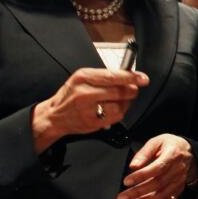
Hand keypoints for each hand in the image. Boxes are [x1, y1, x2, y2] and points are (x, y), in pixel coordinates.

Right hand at [31, 68, 149, 151]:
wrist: (54, 116)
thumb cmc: (71, 96)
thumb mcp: (82, 79)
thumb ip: (103, 76)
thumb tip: (128, 76)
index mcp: (83, 77)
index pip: (113, 76)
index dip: (131, 77)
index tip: (143, 78)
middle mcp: (84, 91)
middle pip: (119, 90)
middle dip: (131, 90)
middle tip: (132, 90)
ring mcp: (87, 108)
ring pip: (119, 104)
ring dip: (125, 103)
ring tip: (119, 101)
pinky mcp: (91, 122)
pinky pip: (116, 116)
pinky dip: (119, 112)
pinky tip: (112, 109)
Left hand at [117, 134, 196, 198]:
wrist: (188, 152)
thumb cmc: (171, 146)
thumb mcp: (156, 142)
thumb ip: (144, 153)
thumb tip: (133, 166)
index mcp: (172, 155)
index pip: (157, 168)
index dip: (141, 176)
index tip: (127, 181)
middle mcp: (178, 170)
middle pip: (158, 184)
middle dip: (137, 192)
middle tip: (122, 197)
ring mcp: (179, 181)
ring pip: (161, 196)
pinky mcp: (178, 189)